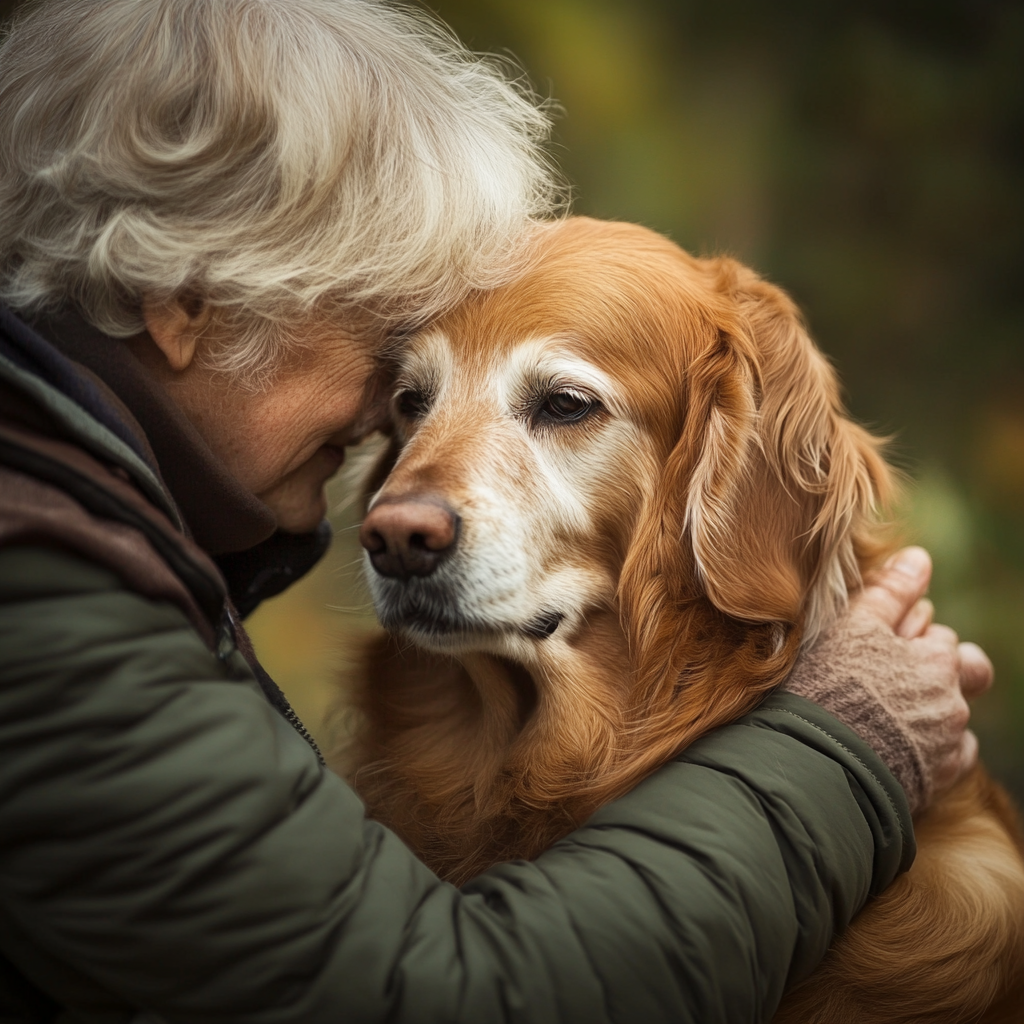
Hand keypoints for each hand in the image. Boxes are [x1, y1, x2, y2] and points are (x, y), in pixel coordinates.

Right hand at [786, 547, 992, 813]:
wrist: (815, 762)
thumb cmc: (828, 687)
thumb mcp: (852, 626)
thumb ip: (891, 591)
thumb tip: (920, 558)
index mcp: (938, 658)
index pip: (937, 633)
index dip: (905, 635)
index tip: (872, 647)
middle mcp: (953, 700)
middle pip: (958, 672)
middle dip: (932, 670)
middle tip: (885, 677)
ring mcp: (947, 742)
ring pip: (951, 714)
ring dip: (928, 708)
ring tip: (881, 714)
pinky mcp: (936, 779)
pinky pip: (950, 756)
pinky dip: (932, 747)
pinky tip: (897, 744)